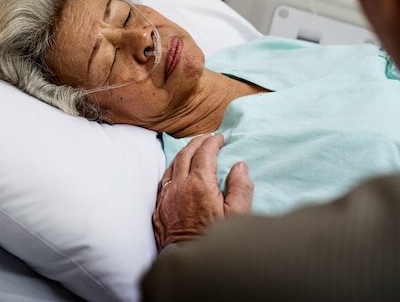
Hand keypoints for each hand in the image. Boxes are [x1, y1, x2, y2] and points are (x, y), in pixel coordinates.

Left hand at [152, 134, 253, 251]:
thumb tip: (239, 167)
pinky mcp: (159, 207)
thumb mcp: (238, 216)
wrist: (187, 262)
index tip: (220, 138)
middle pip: (186, 154)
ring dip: (183, 153)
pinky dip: (172, 168)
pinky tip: (177, 170)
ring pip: (172, 165)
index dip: (213, 143)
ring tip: (193, 148)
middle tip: (207, 138)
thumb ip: (240, 188)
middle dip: (197, 142)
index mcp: (200, 185)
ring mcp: (166, 196)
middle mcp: (179, 186)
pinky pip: (164, 180)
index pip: (205, 154)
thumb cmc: (215, 241)